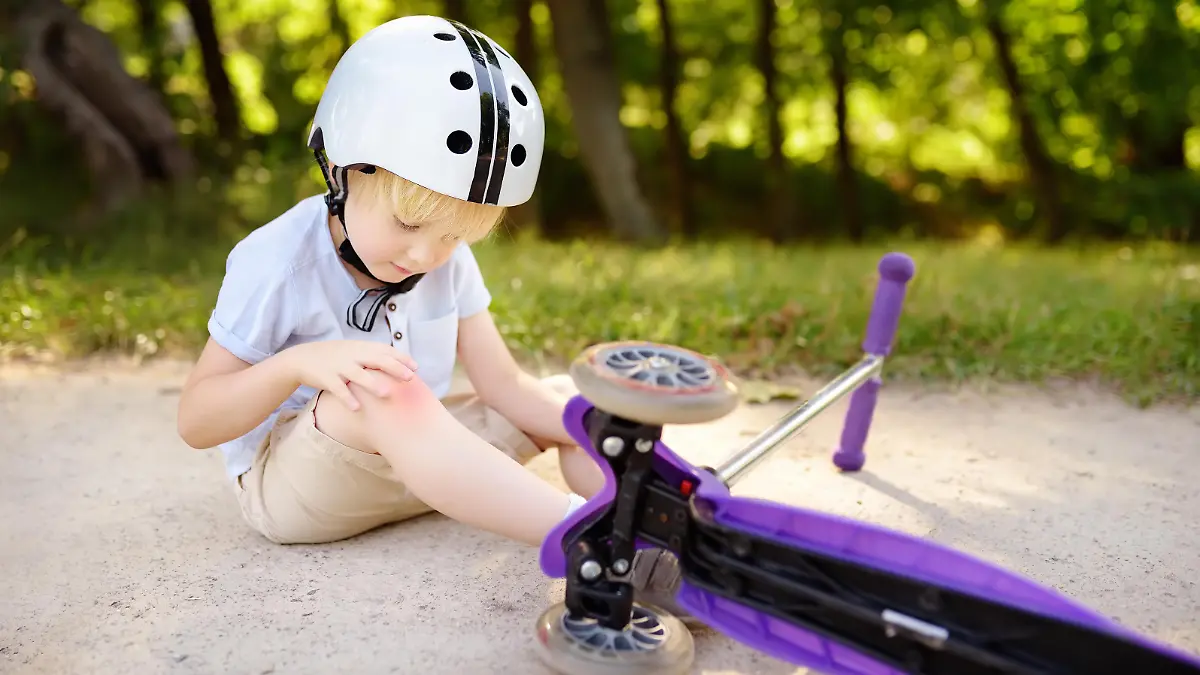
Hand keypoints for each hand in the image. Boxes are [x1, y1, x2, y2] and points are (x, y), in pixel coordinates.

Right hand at [282, 340, 418, 410]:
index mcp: (360, 347)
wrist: (303, 358)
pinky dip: (347, 398)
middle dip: (394, 368)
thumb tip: (400, 364)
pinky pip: (338, 389)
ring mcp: (339, 366)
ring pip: (358, 374)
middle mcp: (352, 355)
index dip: (401, 358)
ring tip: (387, 394)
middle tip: (410, 378)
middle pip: (376, 360)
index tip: (416, 368)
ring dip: (373, 384)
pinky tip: (357, 408)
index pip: (385, 350)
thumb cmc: (335, 356)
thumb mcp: (354, 350)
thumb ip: (373, 355)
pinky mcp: (326, 378)